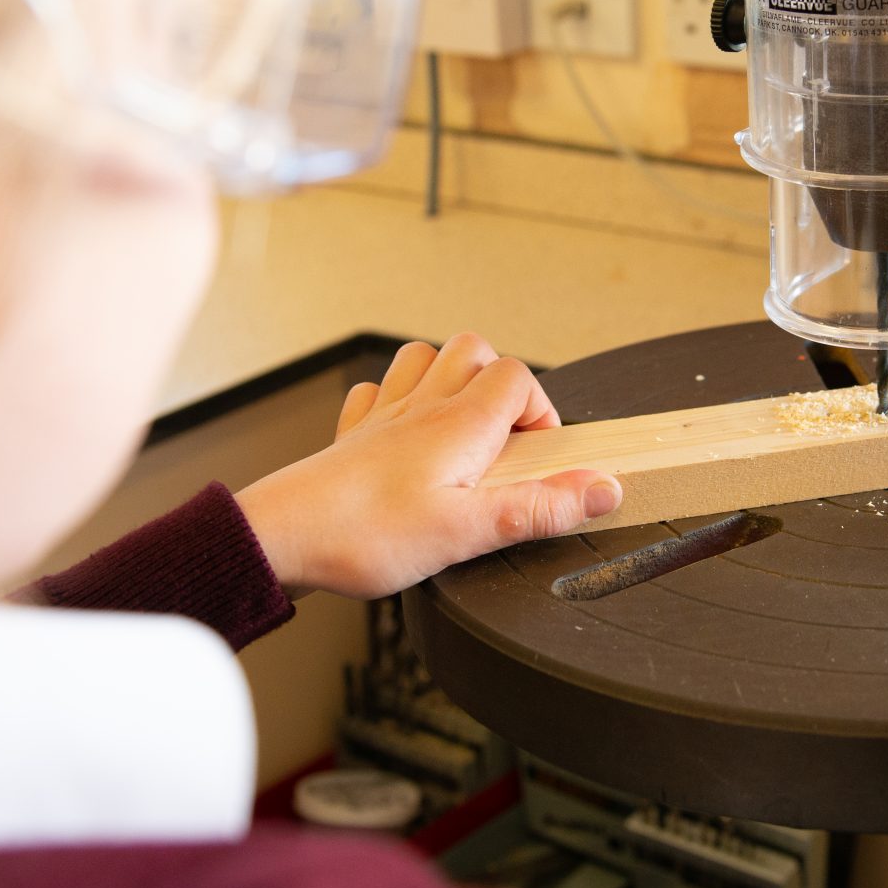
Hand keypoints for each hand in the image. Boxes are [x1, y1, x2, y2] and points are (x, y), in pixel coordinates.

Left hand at [234, 334, 621, 598]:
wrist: (283, 537)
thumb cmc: (366, 534)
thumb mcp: (470, 531)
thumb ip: (540, 507)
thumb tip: (604, 488)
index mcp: (459, 425)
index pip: (518, 378)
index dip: (541, 411)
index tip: (541, 457)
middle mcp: (423, 407)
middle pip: (474, 350)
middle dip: (502, 381)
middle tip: (507, 436)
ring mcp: (383, 416)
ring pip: (423, 358)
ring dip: (450, 378)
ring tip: (462, 426)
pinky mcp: (351, 436)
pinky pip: (375, 392)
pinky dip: (395, 400)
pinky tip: (401, 433)